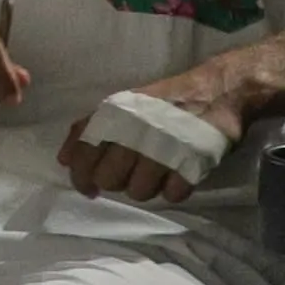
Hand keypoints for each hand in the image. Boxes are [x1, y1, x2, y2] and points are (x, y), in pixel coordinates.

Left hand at [54, 59, 249, 206]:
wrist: (219, 89)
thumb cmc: (166, 100)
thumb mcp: (123, 104)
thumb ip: (90, 128)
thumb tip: (64, 159)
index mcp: (115, 115)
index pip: (83, 157)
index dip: (82, 178)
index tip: (89, 188)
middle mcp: (135, 132)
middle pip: (109, 180)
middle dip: (119, 181)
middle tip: (134, 170)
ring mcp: (164, 149)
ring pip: (139, 192)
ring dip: (148, 186)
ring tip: (159, 170)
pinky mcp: (192, 164)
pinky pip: (172, 195)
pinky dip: (175, 189)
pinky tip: (179, 174)